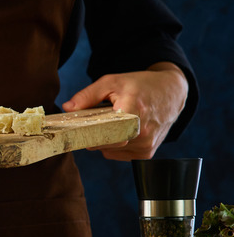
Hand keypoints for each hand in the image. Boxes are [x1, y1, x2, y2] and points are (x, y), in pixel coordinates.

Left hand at [61, 62, 188, 159]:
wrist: (171, 92)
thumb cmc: (139, 85)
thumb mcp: (112, 82)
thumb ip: (87, 95)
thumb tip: (67, 108)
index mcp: (134, 112)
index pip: (104, 134)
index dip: (89, 134)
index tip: (79, 130)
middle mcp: (143, 133)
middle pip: (104, 144)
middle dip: (94, 135)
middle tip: (93, 123)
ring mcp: (146, 145)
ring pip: (110, 151)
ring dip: (105, 140)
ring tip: (114, 123)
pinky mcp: (147, 153)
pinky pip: (119, 154)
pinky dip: (115, 145)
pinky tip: (122, 131)